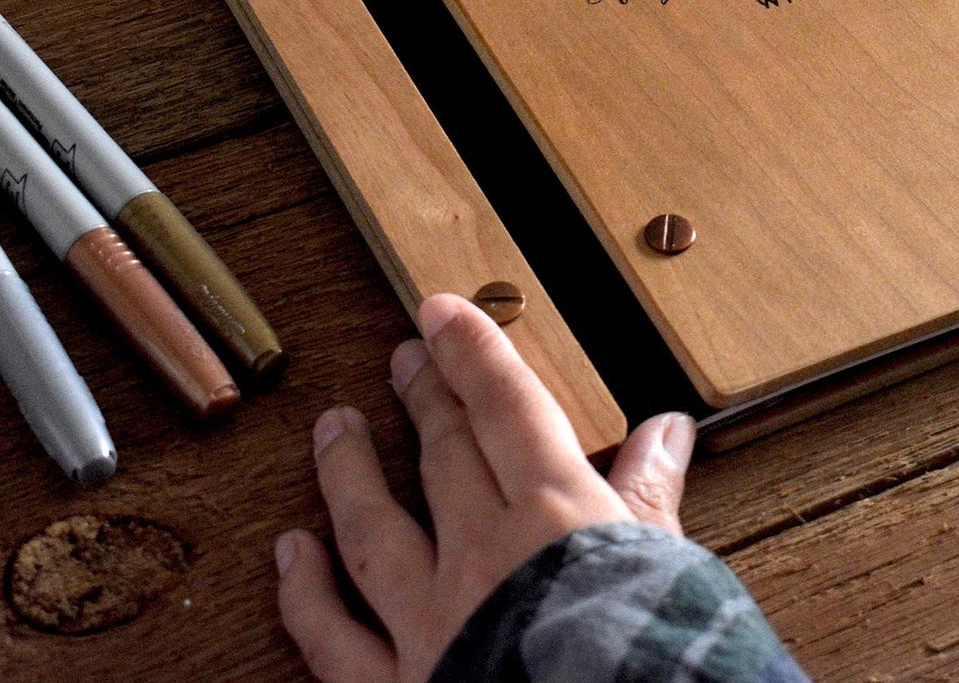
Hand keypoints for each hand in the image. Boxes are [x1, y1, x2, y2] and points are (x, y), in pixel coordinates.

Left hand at [274, 293, 697, 682]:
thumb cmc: (639, 653)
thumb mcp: (665, 563)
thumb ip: (652, 495)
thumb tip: (667, 429)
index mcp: (553, 512)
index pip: (505, 408)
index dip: (472, 352)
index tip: (441, 311)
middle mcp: (481, 551)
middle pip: (444, 453)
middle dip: (424, 395)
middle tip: (403, 354)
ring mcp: (428, 617)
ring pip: (374, 527)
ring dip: (350, 471)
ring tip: (331, 427)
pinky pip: (334, 634)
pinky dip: (306, 592)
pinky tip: (291, 552)